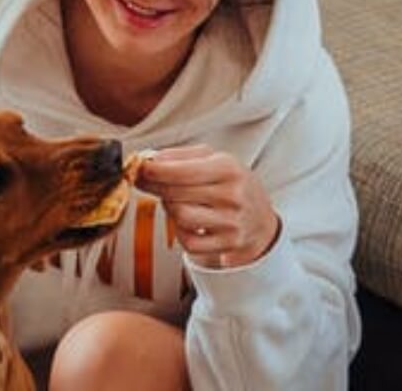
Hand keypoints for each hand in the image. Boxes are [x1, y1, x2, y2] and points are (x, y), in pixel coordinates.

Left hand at [136, 145, 279, 268]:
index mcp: (228, 169)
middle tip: (144, 180)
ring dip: (168, 207)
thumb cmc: (232, 183)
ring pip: (179, 217)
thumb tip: (150, 160)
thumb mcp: (214, 159)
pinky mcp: (226, 244)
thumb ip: (181, 156)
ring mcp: (230, 223)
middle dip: (153, 186)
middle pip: (175, 194)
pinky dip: (179, 230)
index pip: (182, 171)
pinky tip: (186, 220)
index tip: (140, 168)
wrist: (260, 217)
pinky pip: (188, 241)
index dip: (155, 171)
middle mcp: (232, 196)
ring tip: (173, 199)